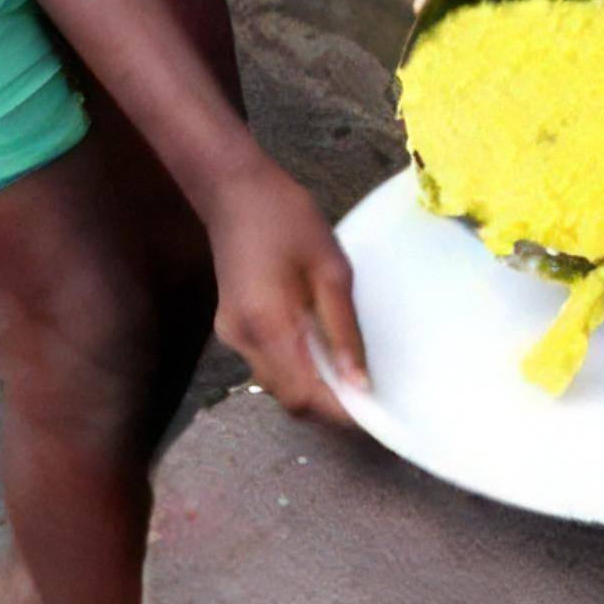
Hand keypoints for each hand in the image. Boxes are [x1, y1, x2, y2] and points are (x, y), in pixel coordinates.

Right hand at [206, 166, 366, 426]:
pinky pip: (267, 364)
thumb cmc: (288, 219)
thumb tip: (359, 382)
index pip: (305, 396)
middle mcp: (244, 341)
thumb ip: (343, 330)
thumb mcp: (331, 269)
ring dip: (312, 385)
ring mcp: (232, 336)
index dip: (339, 412)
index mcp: (269, 326)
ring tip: (345, 366)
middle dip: (328, 404)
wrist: (235, 191)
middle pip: (290, 399)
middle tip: (365, 390)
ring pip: (277, 385)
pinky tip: (317, 345)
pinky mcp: (231, 328)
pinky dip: (295, 367)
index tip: (373, 411)